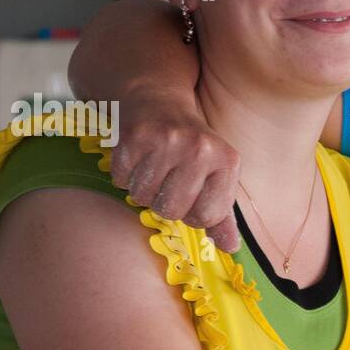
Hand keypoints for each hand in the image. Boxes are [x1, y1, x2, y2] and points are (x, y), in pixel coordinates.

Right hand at [110, 86, 241, 251]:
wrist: (157, 100)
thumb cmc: (191, 148)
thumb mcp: (215, 176)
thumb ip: (221, 215)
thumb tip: (230, 248)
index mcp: (227, 161)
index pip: (207, 217)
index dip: (194, 214)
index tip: (192, 196)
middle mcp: (201, 148)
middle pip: (171, 210)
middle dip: (164, 204)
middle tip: (168, 181)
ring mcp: (168, 140)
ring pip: (142, 197)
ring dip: (142, 190)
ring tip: (153, 167)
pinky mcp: (135, 134)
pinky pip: (120, 179)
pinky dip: (123, 174)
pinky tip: (137, 156)